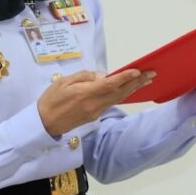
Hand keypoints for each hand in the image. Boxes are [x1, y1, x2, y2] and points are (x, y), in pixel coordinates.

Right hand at [37, 69, 153, 136]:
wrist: (44, 124)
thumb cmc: (50, 100)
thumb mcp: (63, 82)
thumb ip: (83, 77)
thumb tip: (101, 76)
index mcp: (85, 94)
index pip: (109, 84)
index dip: (125, 77)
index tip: (138, 70)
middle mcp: (94, 104)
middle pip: (119, 92)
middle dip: (136, 82)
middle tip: (152, 74)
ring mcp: (95, 112)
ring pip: (118, 98)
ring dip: (133, 89)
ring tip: (146, 81)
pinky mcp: (94, 116)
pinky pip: (111, 103)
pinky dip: (122, 95)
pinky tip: (129, 90)